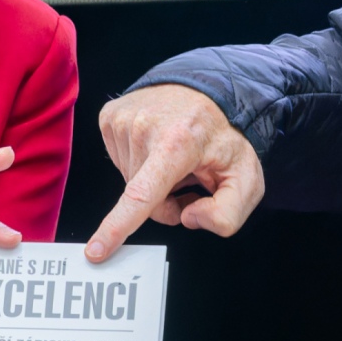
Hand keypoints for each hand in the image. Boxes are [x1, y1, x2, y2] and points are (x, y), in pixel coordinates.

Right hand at [86, 84, 264, 260]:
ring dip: (152, 179)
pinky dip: (139, 162)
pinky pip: (119, 161)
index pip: (143, 193)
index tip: (95, 250)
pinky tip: (158, 145)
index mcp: (178, 142)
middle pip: (142, 198)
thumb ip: (228, 213)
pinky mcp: (109, 117)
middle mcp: (144, 127)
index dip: (119, 225)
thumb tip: (188, 217)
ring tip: (176, 157)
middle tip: (191, 179)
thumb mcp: (246, 178)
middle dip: (166, 200)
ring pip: (129, 181)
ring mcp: (123, 119)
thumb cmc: (226, 136)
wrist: (209, 90)